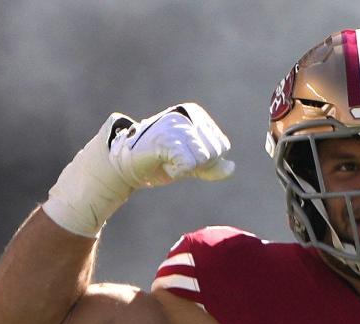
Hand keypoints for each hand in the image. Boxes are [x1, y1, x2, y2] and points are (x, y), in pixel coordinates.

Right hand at [110, 103, 234, 187]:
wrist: (127, 164)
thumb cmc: (160, 160)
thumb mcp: (193, 163)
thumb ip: (214, 166)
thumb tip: (232, 167)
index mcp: (197, 115)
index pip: (222, 146)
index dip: (207, 160)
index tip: (185, 155)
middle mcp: (187, 115)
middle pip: (215, 152)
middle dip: (198, 164)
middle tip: (175, 159)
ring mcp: (175, 125)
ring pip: (203, 158)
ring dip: (186, 167)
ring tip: (168, 159)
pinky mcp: (164, 138)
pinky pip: (188, 164)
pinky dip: (177, 171)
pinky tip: (163, 163)